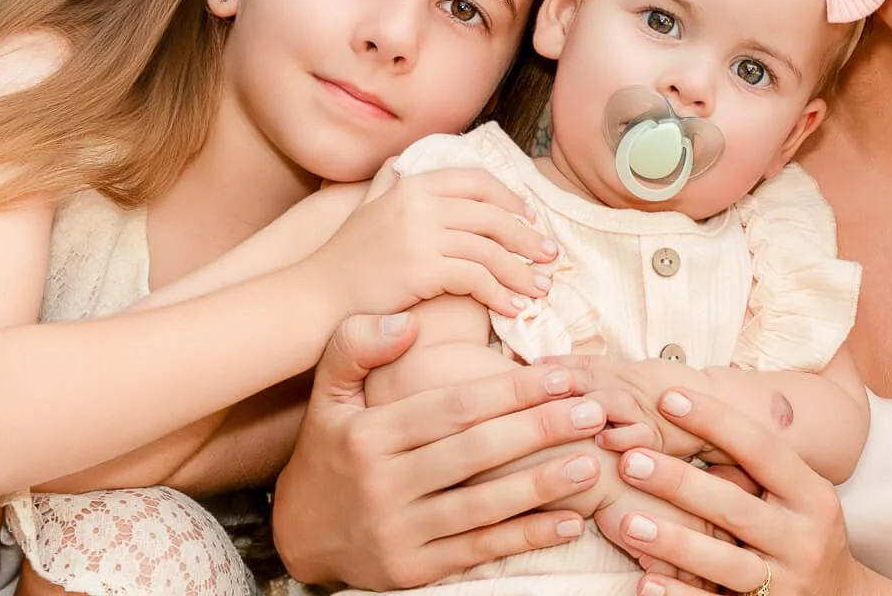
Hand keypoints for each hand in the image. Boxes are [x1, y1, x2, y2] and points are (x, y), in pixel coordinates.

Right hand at [271, 312, 614, 589]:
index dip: (511, 390)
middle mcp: (383, 484)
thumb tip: (406, 322)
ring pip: (482, 507)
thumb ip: (356, 345)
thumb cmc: (330, 448)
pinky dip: (527, 537)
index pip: (453, 408)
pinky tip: (569, 522)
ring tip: (590, 463)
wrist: (298, 532)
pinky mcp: (413, 570)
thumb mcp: (328, 392)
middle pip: (475, 453)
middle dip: (539, 430)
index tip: (561, 374)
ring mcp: (398, 532)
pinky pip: (479, 550)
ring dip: (542, 484)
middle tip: (593, 411)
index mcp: (369, 435)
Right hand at [315, 165, 556, 319]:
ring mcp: (421, 234)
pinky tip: (513, 309)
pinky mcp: (422, 268)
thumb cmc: (346, 260)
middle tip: (551, 257)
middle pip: (492, 215)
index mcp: (413, 185)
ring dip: (522, 271)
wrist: (316, 296)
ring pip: (490, 249)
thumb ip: (389, 185)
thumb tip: (403, 163)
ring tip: (542, 289)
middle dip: (528, 237)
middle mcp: (419, 203)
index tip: (530, 219)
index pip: (477, 181)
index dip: (510, 199)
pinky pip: (477, 278)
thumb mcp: (368, 209)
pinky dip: (501, 294)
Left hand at [540, 356, 707, 457]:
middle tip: (530, 387)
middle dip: (561, 383)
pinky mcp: (658, 435)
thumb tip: (548, 367)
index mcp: (618, 371)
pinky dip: (622, 438)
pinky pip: (639, 436)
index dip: (557, 364)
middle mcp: (627, 387)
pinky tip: (602, 443)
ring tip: (558, 412)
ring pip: (610, 403)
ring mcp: (642, 410)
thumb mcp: (627, 372)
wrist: (712, 403)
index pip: (584, 364)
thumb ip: (593, 371)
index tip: (527, 366)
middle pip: (590, 381)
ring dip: (584, 406)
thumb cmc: (663, 390)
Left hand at [603, 387, 891, 595]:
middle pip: (735, 507)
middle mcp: (803, 538)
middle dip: (680, 483)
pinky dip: (679, 595)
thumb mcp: (800, 495)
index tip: (668, 398)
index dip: (715, 421)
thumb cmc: (805, 533)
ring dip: (674, 542)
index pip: (762, 450)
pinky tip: (646, 581)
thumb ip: (758, 464)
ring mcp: (785, 584)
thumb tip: (692, 409)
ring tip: (628, 523)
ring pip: (724, 563)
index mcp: (812, 496)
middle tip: (630, 461)